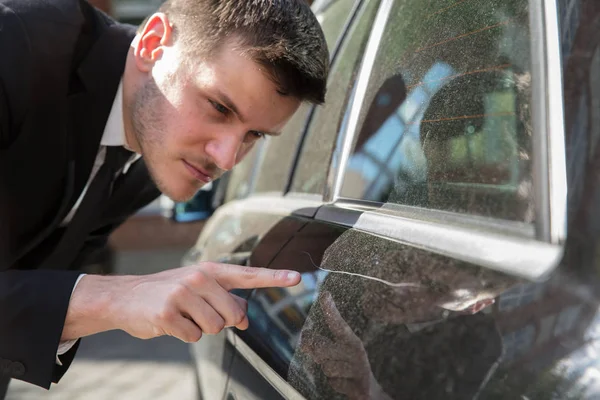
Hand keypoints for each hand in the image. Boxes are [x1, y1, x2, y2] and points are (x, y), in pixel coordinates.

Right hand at [62, 263, 300, 342]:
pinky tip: (170, 322)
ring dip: (200, 329)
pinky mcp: (168, 313)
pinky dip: (184, 335)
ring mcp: (183, 294)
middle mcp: (199, 278)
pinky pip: (193, 336)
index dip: (275, 277)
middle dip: (220, 321)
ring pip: (214, 328)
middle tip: (198, 312)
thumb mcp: (198, 289)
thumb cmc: (168, 292)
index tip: (297, 277)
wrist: (126, 297)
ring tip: (183, 315)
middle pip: (233, 315)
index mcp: (210, 270)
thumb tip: (246, 323)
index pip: (248, 274)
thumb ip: (225, 301)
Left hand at [300, 292, 387, 399]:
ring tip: (339, 372)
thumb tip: (305, 340)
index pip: (338, 324)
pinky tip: (345, 383)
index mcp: (351, 341)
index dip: (331, 310)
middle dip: (316, 350)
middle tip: (316, 351)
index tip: (325, 295)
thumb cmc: (348, 367)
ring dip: (329, 371)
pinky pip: (336, 384)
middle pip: (323, 348)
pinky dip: (337, 384)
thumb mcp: (337, 353)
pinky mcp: (360, 386)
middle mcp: (356, 352)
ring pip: (328, 368)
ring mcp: (360, 369)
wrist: (369, 392)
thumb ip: (321, 345)